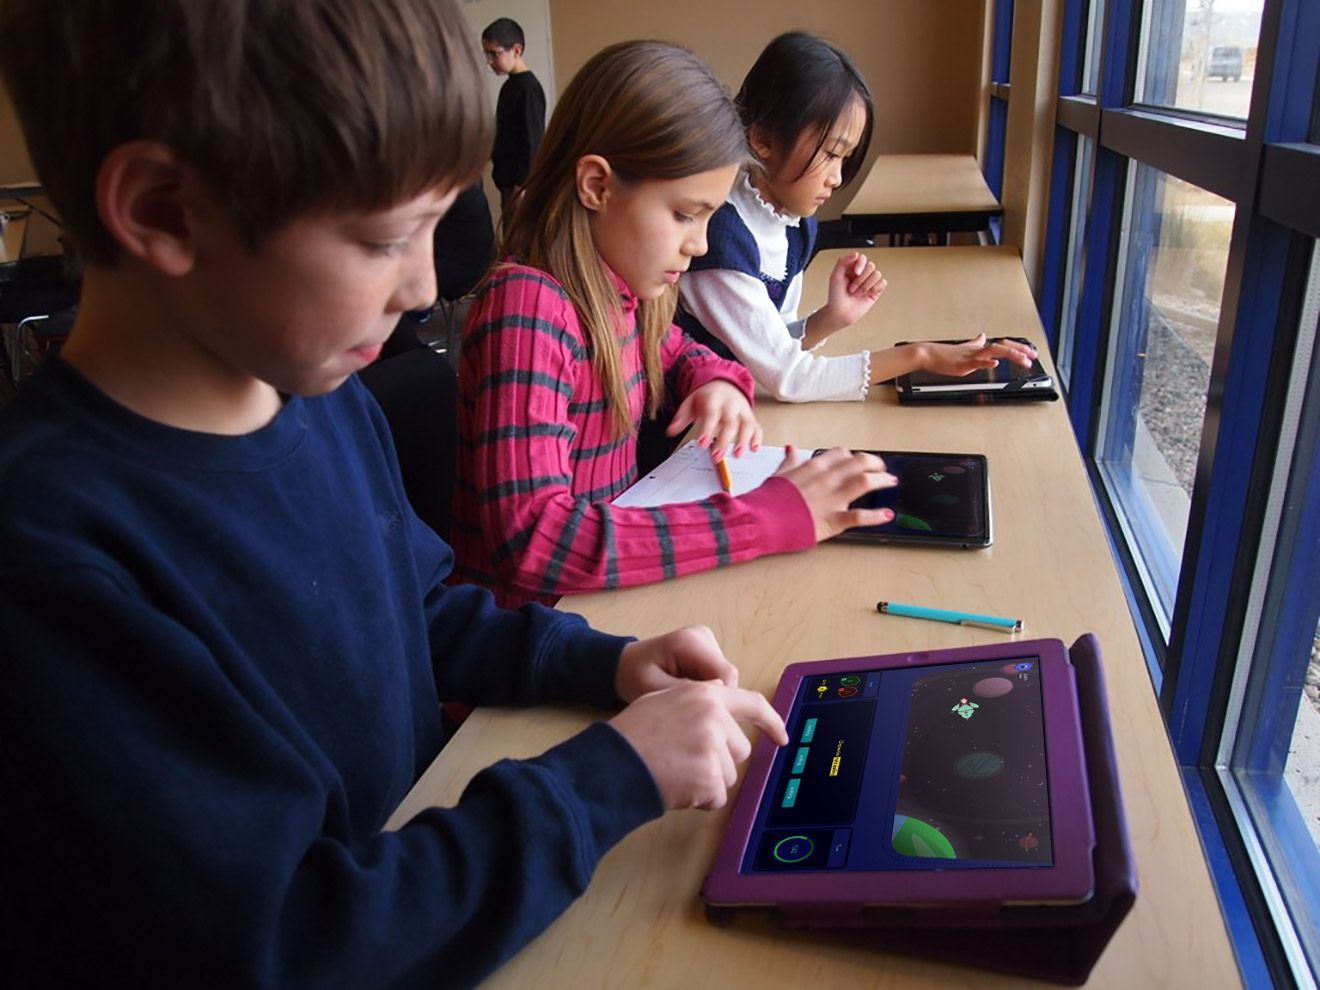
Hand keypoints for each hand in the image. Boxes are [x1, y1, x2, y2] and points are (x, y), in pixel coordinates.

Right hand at [610, 680, 787, 809]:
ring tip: (676, 771)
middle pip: (740, 749)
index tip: (782, 737)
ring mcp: (714, 748)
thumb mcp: (663, 699)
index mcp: (705, 695)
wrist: (615, 761)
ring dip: (708, 780)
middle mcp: (715, 718)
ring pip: (729, 775)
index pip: (752, 704)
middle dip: (719, 760)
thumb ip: (697, 699)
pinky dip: (700, 799)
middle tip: (685, 759)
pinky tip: (677, 787)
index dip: (772, 722)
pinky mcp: (710, 778)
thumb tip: (722, 696)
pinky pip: (717, 797)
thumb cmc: (633, 733)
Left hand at [615, 625, 736, 701]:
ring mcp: (708, 641)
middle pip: (727, 677)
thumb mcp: (652, 689)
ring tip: (683, 700)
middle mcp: (703, 636)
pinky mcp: (709, 650)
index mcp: (690, 641)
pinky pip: (719, 676)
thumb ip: (684, 691)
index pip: (726, 674)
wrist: (624, 664)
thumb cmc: (633, 676)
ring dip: (709, 694)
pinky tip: (687, 693)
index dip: (720, 699)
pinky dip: (707, 689)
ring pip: (725, 679)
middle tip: (687, 710)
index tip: (701, 716)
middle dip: (712, 698)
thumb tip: (720, 693)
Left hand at [666, 380, 762, 459]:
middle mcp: (730, 405)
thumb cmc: (707, 397)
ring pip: (747, 424)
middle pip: (730, 422)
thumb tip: (670, 431)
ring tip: (738, 454)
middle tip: (717, 456)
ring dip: (744, 440)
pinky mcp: (750, 416)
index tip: (702, 443)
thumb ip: (681, 417)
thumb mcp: (690, 402)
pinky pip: (757, 426)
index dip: (707, 429)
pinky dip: (757, 438)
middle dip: (724, 440)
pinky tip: (754, 448)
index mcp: (714, 400)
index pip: (711, 414)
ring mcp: (742, 411)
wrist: (723, 384)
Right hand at [774, 445, 896, 540]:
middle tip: (882, 468)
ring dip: (881, 480)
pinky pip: (861, 516)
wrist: (762, 520)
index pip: (841, 454)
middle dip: (875, 463)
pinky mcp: (834, 520)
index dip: (852, 456)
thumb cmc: (769, 499)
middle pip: (859, 463)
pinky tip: (887, 514)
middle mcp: (827, 479)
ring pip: (864, 482)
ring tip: (890, 482)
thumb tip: (791, 449)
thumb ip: (790, 462)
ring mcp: (832, 499)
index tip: (857, 460)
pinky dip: (877, 516)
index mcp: (814, 467)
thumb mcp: (779, 474)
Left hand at [806, 253, 887, 344]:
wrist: (841, 313)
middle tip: (852, 288)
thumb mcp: (835, 276)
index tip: (855, 273)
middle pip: (871, 266)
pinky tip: (868, 294)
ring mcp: (869, 281)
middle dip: (861, 279)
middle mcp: (862, 273)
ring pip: (877, 274)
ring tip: (857, 293)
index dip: (860, 264)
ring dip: (866, 285)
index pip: (862, 258)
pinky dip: (875, 288)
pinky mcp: (876, 290)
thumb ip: (843, 262)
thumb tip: (856, 254)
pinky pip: (882, 283)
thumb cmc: (836, 296)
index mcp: (852, 267)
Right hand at [915, 333, 1036, 376]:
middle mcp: (979, 350)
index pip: (1005, 345)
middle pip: (1004, 346)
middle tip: (1033, 356)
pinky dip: (986, 362)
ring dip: (1011, 355)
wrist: (929, 354)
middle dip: (1021, 350)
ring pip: (995, 352)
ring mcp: (972, 356)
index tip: (1031, 352)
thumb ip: (976, 343)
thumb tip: (983, 336)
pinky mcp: (963, 364)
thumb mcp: (965, 347)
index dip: (1019, 347)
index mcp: (981, 348)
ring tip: (1023, 359)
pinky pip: (976, 362)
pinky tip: (995, 364)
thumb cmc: (945, 353)